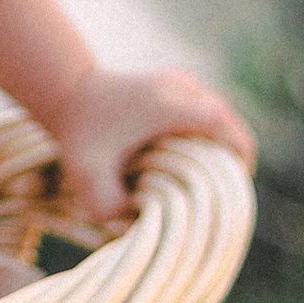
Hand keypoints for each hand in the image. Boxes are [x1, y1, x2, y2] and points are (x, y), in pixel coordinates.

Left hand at [40, 65, 256, 233]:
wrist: (66, 90)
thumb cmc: (78, 133)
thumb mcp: (85, 173)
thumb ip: (107, 205)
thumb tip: (140, 223)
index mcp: (166, 105)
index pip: (221, 125)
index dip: (237, 155)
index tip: (236, 184)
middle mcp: (178, 86)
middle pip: (226, 121)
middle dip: (232, 154)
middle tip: (221, 188)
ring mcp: (178, 79)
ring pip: (219, 114)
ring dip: (220, 142)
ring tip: (208, 175)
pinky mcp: (175, 81)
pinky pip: (206, 109)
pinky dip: (207, 132)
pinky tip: (192, 156)